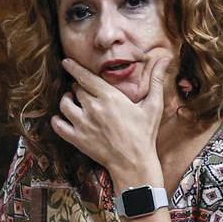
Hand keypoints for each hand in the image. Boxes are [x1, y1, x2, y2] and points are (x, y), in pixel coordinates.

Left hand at [51, 54, 171, 184]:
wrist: (134, 163)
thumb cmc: (144, 134)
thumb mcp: (153, 105)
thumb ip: (156, 79)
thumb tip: (165, 58)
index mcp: (110, 97)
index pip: (85, 76)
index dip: (73, 67)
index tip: (66, 62)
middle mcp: (94, 108)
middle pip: (75, 89)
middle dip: (77, 87)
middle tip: (83, 90)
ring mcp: (83, 124)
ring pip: (64, 104)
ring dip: (66, 100)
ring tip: (72, 101)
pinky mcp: (77, 139)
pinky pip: (58, 125)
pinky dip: (57, 119)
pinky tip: (62, 118)